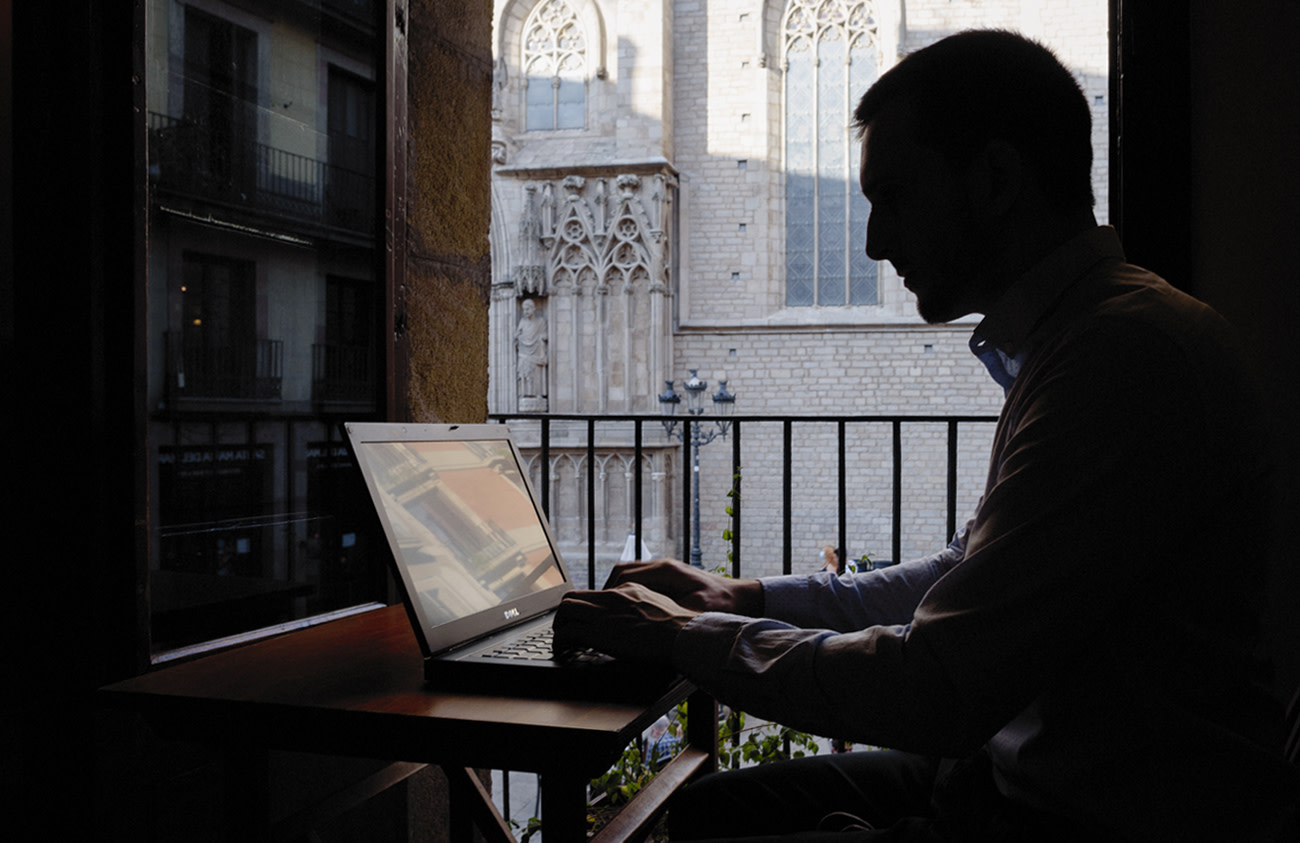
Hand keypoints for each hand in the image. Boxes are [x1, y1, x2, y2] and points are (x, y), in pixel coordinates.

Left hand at [553, 582, 698, 663]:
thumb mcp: (657, 603)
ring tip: (560, 638)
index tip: (582, 617)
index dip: (583, 605)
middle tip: (564, 626)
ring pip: (565, 610)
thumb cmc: (676, 626)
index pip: (594, 592)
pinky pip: (567, 632)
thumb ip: (642, 604)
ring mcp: (603, 614)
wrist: (680, 634)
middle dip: (563, 613)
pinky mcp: (598, 633)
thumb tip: (636, 614)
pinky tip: (562, 649)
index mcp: (626, 590)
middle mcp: (610, 598)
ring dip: (559, 625)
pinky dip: (560, 641)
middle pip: (572, 596)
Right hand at [602, 559, 763, 614]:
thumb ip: (669, 613)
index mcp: (666, 571)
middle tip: (598, 612)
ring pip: (628, 575)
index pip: (624, 574)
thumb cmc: (721, 607)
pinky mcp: (668, 578)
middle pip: (621, 571)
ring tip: (609, 612)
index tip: (600, 609)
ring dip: (616, 591)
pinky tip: (628, 610)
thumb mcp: (694, 613)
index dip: (608, 592)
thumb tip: (644, 621)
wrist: (741, 598)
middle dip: (607, 591)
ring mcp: (665, 570)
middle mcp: (663, 566)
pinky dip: (628, 592)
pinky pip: (639, 581)